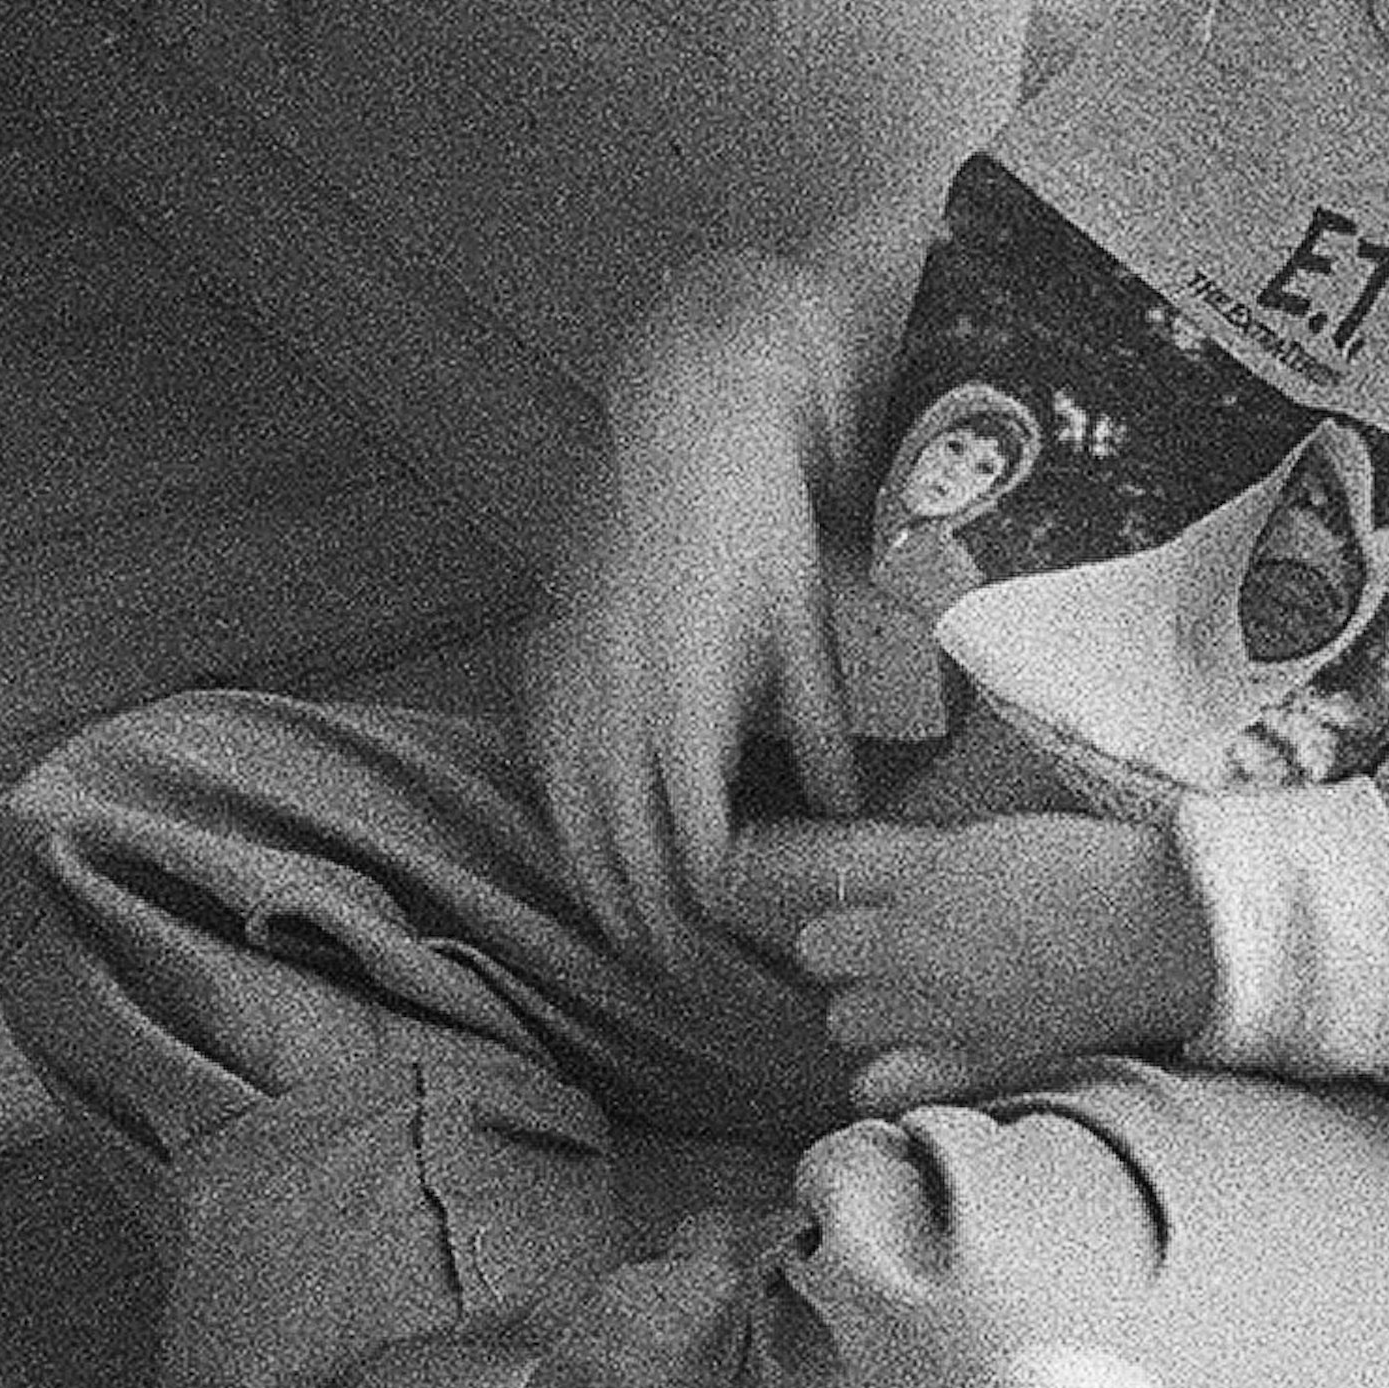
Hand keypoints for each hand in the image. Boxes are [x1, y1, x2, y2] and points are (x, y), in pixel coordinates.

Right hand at [520, 258, 865, 959]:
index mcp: (687, 691)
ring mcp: (580, 660)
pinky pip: (546, 732)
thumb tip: (842, 807)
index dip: (691, 888)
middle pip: (616, 824)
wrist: (693, 432)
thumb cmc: (761, 524)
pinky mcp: (560, 632)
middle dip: (634, 898)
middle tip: (657, 955)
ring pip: (569, 787)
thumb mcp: (806, 626)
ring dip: (588, 854)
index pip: (681, 823)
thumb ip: (819, 725)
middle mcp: (621, 687)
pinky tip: (573, 813)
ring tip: (610, 909)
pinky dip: (558, 785)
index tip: (707, 931)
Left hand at [744, 812, 1214, 1112]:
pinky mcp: (971, 1064)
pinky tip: (922, 1061)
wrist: (1169, 931)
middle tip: (887, 950)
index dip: (807, 879)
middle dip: (844, 952)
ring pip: (845, 1023)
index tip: (785, 881)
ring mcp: (939, 1009)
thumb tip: (885, 870)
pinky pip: (885, 1088)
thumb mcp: (1006, 834)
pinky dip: (893, 1079)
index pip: (821, 871)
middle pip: (821, 951)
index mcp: (929, 867)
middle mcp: (915, 939)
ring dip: (867, 1014)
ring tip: (912, 1006)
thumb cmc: (1103, 868)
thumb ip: (930, 856)